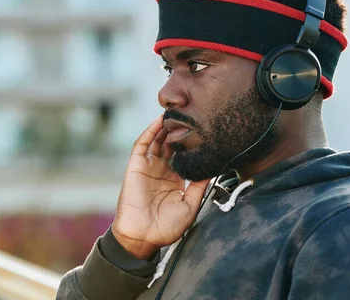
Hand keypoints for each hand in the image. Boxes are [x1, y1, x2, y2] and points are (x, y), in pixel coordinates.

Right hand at [111, 114, 210, 259]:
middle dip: (179, 130)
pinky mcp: (135, 165)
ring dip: (165, 127)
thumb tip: (213, 169)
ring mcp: (148, 167)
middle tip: (191, 113)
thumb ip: (200, 186)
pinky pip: (142, 144)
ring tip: (176, 112)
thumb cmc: (166, 227)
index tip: (205, 130)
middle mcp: (161, 170)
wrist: (142, 237)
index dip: (192, 143)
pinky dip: (149, 132)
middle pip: (171, 144)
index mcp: (175, 180)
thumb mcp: (190, 206)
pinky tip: (159, 121)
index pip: (184, 155)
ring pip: (157, 140)